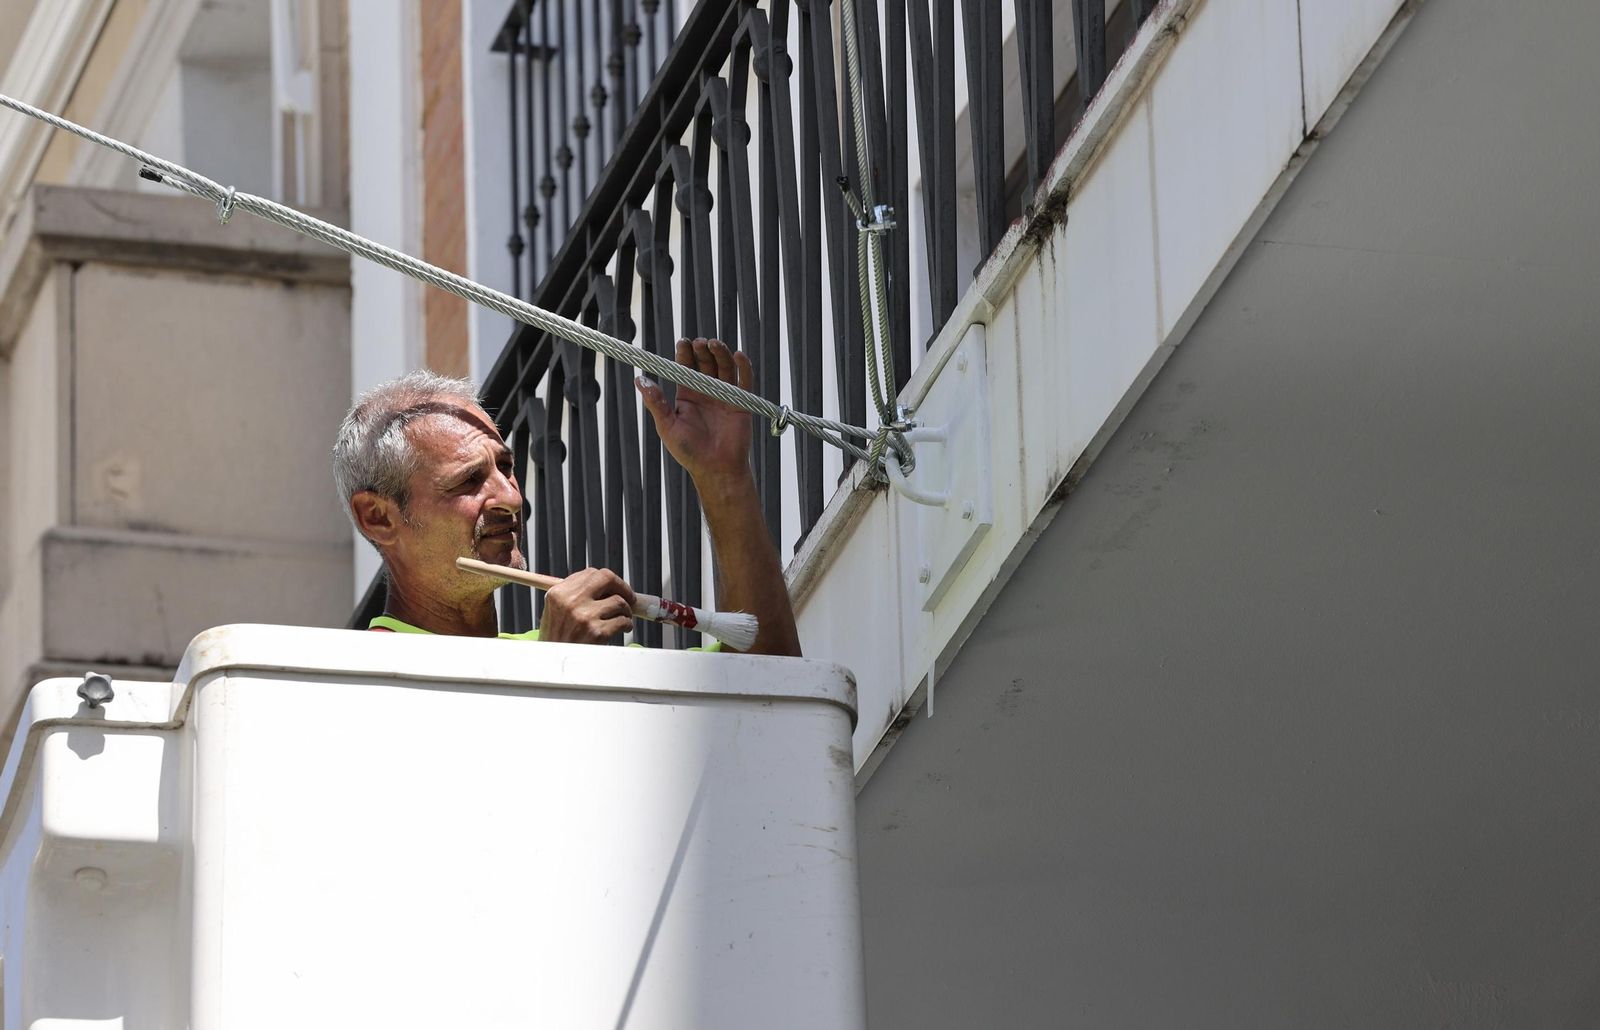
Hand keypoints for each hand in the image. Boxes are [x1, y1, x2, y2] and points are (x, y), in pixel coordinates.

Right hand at [537, 567, 636, 643]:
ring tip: (622, 618)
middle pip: (607, 578)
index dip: (607, 580)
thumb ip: (575, 594)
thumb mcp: (556, 610)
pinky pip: (622, 621)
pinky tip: (622, 629)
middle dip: (623, 587)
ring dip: (626, 611)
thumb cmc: (557, 638)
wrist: (553, 664)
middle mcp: (571, 601)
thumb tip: (607, 586)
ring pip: (619, 602)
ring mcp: (584, 617)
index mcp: (559, 593)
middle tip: (629, 597)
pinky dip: (627, 624)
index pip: (591, 573)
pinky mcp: (597, 632)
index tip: (613, 587)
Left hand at [636, 338, 753, 485]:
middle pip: (705, 363)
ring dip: (720, 353)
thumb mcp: (667, 426)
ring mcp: (725, 396)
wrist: (717, 469)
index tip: (683, 342)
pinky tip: (738, 355)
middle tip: (700, 342)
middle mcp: (706, 392)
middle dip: (702, 350)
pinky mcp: (742, 402)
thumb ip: (656, 403)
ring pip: (724, 367)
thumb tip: (639, 380)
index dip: (685, 353)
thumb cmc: (689, 451)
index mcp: (687, 395)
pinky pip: (744, 381)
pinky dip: (743, 367)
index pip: (686, 367)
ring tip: (714, 344)